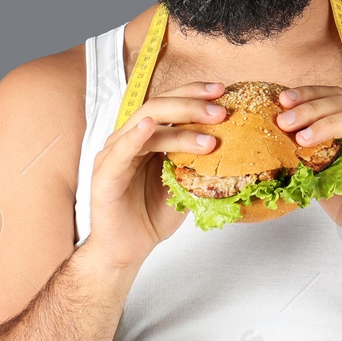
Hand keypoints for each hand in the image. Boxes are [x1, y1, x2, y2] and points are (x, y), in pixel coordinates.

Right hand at [86, 81, 228, 270]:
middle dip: (192, 105)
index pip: (170, 103)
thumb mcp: (184, 183)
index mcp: (148, 136)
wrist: (128, 250)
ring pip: (146, 126)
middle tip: (221, 110)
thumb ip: (199, 162)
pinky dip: (135, 137)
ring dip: (179, 127)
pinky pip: (121, 151)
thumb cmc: (152, 215)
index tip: (222, 90)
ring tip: (208, 138)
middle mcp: (129, 138)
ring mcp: (114, 154)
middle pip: (159, 107)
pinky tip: (150, 127)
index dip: (194, 93)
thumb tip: (236, 146)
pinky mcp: (104, 175)